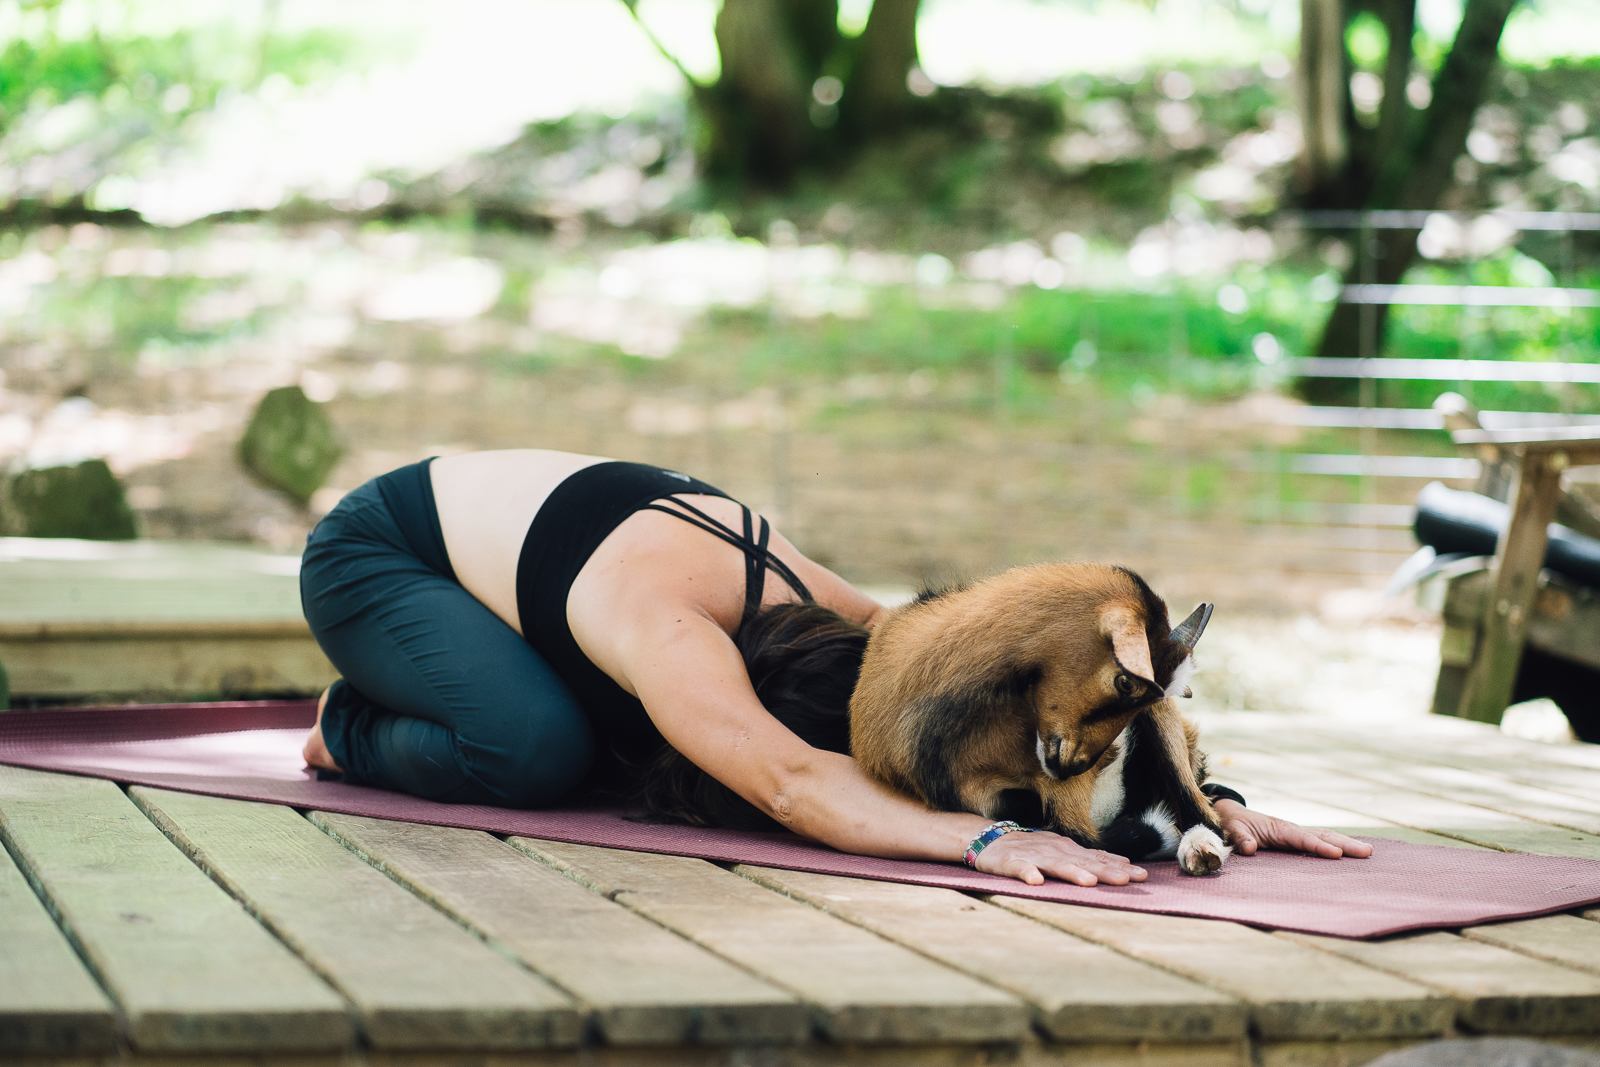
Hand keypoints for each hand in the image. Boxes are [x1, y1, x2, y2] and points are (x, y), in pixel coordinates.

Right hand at [974, 829, 1148, 886]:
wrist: (990, 838)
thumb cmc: (1030, 848)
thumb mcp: (1062, 851)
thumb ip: (1089, 858)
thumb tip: (1123, 864)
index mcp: (1067, 850)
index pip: (1097, 858)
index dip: (1118, 867)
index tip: (1141, 876)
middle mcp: (1054, 851)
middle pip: (1082, 861)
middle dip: (1103, 870)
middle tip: (1125, 880)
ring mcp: (1032, 856)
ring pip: (1054, 864)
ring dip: (1071, 872)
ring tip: (1088, 882)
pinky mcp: (1010, 862)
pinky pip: (1019, 868)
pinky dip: (1027, 873)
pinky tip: (1036, 881)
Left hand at [1213, 799, 1373, 859]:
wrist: (1229, 814)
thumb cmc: (1230, 823)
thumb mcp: (1230, 830)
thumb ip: (1240, 838)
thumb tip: (1251, 848)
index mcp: (1278, 829)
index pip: (1302, 839)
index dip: (1319, 846)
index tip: (1336, 854)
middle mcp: (1291, 829)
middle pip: (1322, 835)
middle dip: (1344, 844)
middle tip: (1368, 852)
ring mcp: (1295, 833)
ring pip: (1325, 836)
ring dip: (1346, 843)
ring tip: (1369, 852)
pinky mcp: (1296, 839)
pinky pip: (1320, 841)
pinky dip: (1337, 844)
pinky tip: (1352, 853)